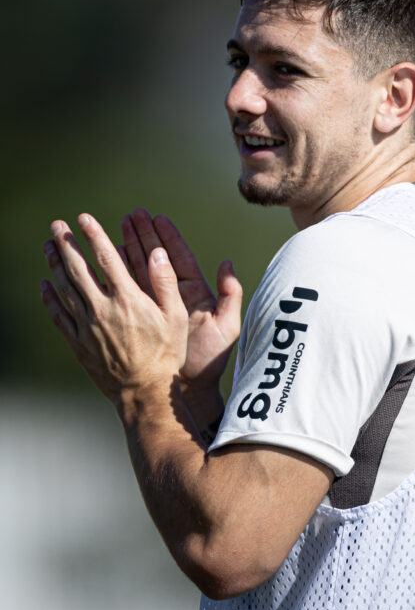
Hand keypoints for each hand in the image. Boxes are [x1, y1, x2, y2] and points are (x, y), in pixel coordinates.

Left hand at [41, 214, 187, 403]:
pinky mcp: (78, 342)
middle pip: (78, 269)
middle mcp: (102, 308)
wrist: (144, 391)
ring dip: (54, 264)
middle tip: (57, 225)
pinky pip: (58, 314)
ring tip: (48, 246)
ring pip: (65, 288)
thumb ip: (165, 282)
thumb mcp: (176, 316)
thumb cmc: (167, 353)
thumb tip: (157, 252)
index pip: (106, 258)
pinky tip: (44, 284)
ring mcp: (87, 325)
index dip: (94, 235)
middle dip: (66, 243)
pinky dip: (49, 297)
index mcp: (128, 298)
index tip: (85, 218)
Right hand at [121, 209, 242, 395]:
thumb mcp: (227, 326)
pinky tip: (102, 260)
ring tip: (113, 227)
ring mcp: (154, 307)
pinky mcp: (139, 319)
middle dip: (143, 235)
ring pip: (137, 272)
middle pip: (155, 259)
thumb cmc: (209, 361)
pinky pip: (124, 293)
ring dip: (126, 249)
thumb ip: (230, 294)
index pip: (179, 258)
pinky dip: (114, 276)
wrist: (188, 390)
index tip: (157, 217)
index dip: (167, 237)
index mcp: (194, 293)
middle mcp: (172, 297)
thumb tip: (227, 262)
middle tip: (130, 214)